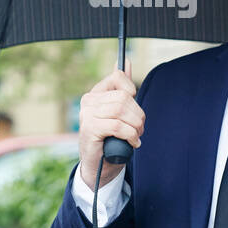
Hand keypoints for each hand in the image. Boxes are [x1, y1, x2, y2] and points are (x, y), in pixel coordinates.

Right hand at [78, 58, 144, 189]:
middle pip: (123, 97)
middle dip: (138, 114)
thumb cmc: (110, 138)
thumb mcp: (118, 112)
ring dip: (135, 126)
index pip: (118, 77)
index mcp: (95, 94)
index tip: (133, 107)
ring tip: (136, 136)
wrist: (99, 166)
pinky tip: (133, 142)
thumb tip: (125, 61)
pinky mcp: (89, 129)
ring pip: (121, 110)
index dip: (131, 90)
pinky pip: (117, 125)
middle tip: (140, 129)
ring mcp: (87, 115)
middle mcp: (88, 101)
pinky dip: (130, 134)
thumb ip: (121, 87)